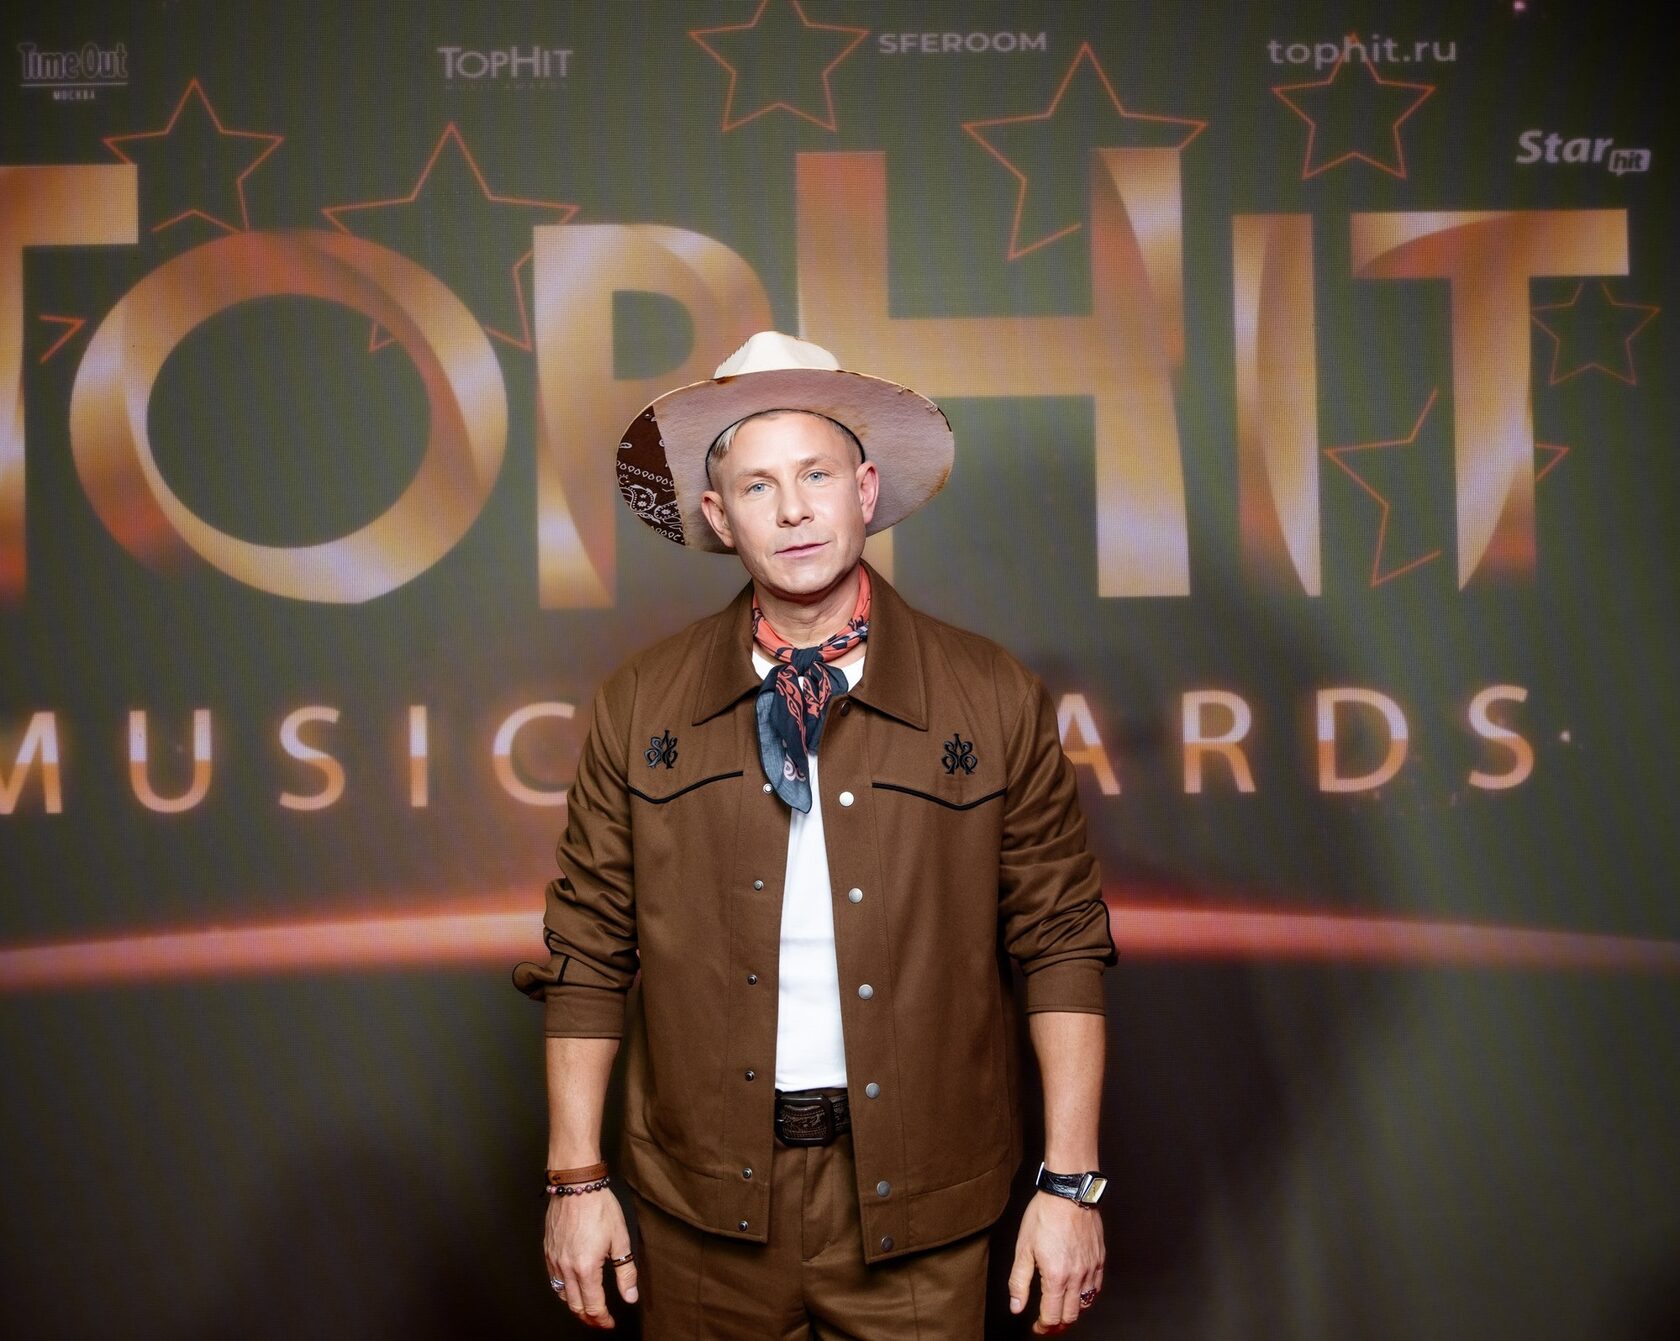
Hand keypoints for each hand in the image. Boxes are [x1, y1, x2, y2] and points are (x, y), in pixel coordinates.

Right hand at [543, 1188, 638, 1328]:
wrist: (576, 1185)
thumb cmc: (599, 1207)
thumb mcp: (620, 1239)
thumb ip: (626, 1272)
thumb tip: (630, 1297)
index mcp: (586, 1268)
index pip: (593, 1306)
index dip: (603, 1319)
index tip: (610, 1323)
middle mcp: (567, 1268)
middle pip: (575, 1306)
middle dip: (589, 1318)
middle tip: (601, 1321)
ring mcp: (555, 1260)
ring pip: (562, 1295)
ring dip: (576, 1306)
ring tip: (588, 1308)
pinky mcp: (548, 1251)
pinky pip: (554, 1280)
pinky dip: (563, 1290)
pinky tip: (572, 1288)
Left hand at [1006, 1191, 1104, 1334]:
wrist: (1068, 1193)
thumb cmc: (1044, 1215)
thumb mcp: (1023, 1248)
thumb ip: (1019, 1281)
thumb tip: (1016, 1306)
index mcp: (1056, 1277)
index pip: (1051, 1316)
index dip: (1042, 1327)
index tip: (1036, 1327)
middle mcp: (1076, 1277)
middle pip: (1070, 1316)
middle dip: (1057, 1325)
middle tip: (1048, 1325)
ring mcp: (1091, 1269)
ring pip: (1085, 1304)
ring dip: (1072, 1313)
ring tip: (1061, 1311)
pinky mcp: (1099, 1259)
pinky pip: (1096, 1288)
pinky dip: (1087, 1297)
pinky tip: (1079, 1294)